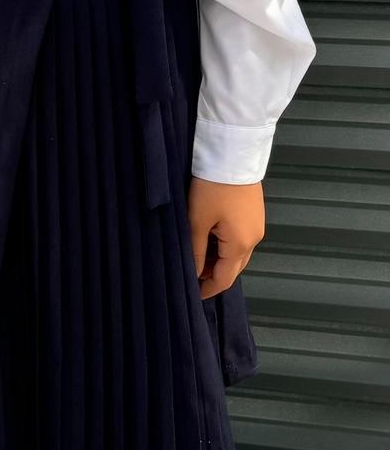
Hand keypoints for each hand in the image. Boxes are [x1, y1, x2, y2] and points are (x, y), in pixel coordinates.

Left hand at [187, 177, 264, 299]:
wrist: (232, 155)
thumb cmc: (212, 188)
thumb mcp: (197, 221)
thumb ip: (196, 252)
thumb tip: (195, 274)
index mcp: (240, 245)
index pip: (224, 279)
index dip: (208, 289)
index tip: (193, 294)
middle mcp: (254, 239)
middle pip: (234, 268)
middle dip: (214, 275)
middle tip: (193, 274)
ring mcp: (258, 227)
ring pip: (238, 254)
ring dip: (220, 260)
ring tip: (199, 256)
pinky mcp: (256, 215)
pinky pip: (242, 240)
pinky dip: (227, 246)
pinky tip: (212, 239)